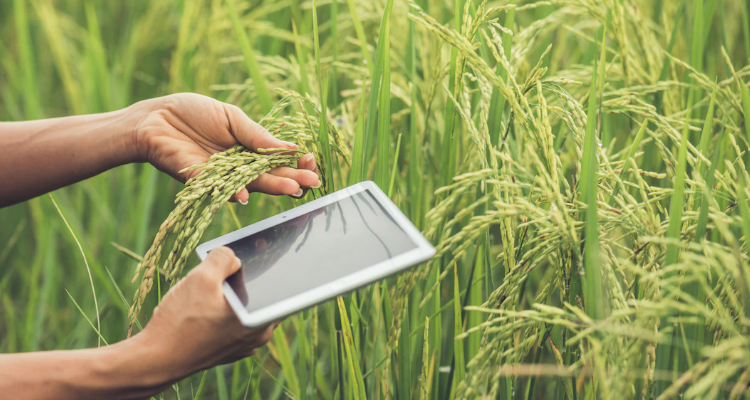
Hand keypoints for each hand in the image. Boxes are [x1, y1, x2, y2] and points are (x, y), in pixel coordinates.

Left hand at [130, 93, 319, 201]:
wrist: (154, 118)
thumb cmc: (192, 113)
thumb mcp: (231, 117)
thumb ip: (256, 135)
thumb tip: (288, 148)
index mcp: (248, 149)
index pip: (277, 160)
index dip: (294, 162)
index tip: (309, 161)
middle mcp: (237, 167)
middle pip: (269, 176)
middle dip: (292, 179)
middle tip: (312, 183)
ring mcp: (220, 177)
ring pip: (250, 185)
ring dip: (271, 188)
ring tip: (292, 189)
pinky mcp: (198, 181)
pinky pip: (217, 189)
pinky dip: (230, 193)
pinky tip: (245, 195)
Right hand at [140, 246, 276, 379]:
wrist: (155, 359)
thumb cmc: (180, 322)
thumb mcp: (201, 278)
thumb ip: (222, 258)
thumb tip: (232, 256)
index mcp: (261, 319)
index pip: (278, 285)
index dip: (268, 266)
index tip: (258, 252)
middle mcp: (259, 335)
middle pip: (258, 295)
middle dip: (242, 279)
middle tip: (224, 269)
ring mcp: (243, 345)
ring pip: (242, 308)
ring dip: (228, 296)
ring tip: (206, 289)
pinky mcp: (227, 350)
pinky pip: (231, 322)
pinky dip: (220, 311)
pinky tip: (200, 307)